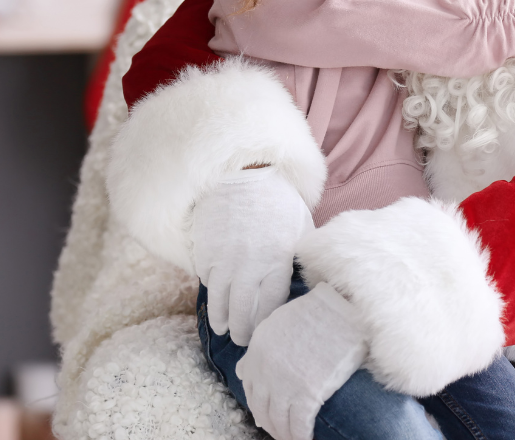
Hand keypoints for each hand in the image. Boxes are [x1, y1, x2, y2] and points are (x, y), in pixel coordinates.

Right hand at [191, 169, 313, 345]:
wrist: (241, 173)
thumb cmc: (278, 201)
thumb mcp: (301, 227)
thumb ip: (303, 256)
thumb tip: (310, 280)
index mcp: (277, 261)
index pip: (270, 304)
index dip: (267, 321)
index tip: (266, 331)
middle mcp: (248, 265)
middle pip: (242, 310)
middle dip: (242, 329)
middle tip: (241, 340)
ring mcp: (223, 259)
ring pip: (219, 300)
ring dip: (220, 317)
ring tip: (222, 328)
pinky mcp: (204, 251)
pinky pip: (205, 278)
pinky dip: (209, 289)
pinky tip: (214, 297)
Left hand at [236, 283, 367, 439]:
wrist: (343, 309)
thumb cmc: (318, 311)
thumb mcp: (278, 323)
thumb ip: (260, 348)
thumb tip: (242, 372)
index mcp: (257, 352)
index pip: (251, 390)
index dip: (259, 407)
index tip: (268, 416)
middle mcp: (265, 372)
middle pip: (262, 410)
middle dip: (272, 425)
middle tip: (281, 433)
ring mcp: (284, 385)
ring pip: (279, 421)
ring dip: (286, 434)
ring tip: (294, 439)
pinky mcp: (307, 395)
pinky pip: (299, 425)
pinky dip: (301, 436)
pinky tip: (307, 439)